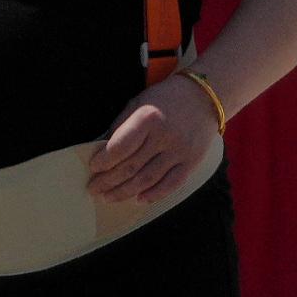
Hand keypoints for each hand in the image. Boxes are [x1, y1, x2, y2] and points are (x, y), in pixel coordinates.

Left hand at [86, 75, 220, 204]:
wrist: (203, 96)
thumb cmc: (165, 99)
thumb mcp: (139, 102)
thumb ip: (121, 126)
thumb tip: (102, 150)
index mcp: (148, 118)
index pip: (121, 146)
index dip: (103, 160)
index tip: (93, 166)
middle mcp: (165, 136)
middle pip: (132, 166)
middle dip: (108, 181)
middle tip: (94, 188)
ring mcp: (180, 151)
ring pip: (148, 179)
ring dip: (125, 192)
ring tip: (108, 197)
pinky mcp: (192, 162)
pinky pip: (171, 184)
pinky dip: (154, 195)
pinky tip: (138, 199)